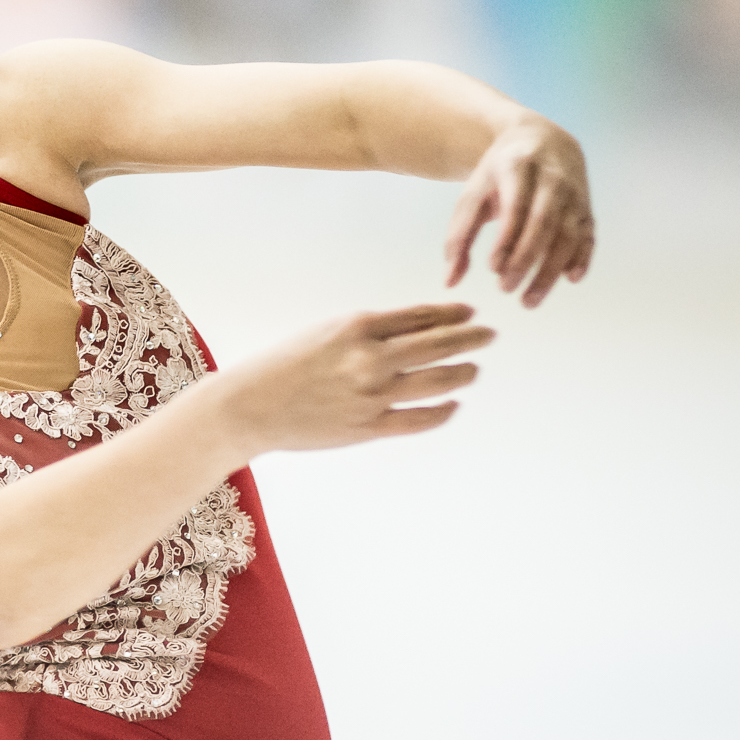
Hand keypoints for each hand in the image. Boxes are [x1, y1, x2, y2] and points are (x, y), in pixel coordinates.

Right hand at [218, 303, 494, 454]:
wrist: (251, 405)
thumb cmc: (282, 366)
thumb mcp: (324, 333)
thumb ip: (366, 333)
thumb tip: (412, 334)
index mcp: (357, 327)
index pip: (419, 317)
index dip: (450, 315)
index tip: (468, 313)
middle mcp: (370, 358)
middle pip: (438, 345)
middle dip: (469, 338)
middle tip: (488, 335)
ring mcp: (373, 394)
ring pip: (437, 381)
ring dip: (463, 372)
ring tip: (474, 369)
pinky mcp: (369, 426)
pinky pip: (419, 419)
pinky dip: (442, 411)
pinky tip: (452, 404)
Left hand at [443, 120, 593, 306]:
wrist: (539, 138)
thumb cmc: (498, 175)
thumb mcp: (472, 194)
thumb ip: (458, 237)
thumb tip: (448, 283)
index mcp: (518, 167)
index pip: (516, 206)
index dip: (507, 238)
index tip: (492, 268)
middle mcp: (552, 177)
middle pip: (544, 222)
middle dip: (525, 259)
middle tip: (505, 289)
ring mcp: (574, 190)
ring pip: (569, 233)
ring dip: (550, 270)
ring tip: (529, 301)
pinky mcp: (587, 204)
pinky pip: (589, 233)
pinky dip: (583, 257)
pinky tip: (570, 279)